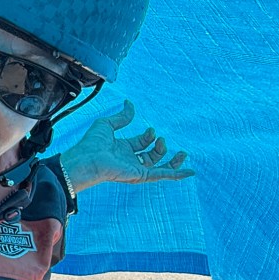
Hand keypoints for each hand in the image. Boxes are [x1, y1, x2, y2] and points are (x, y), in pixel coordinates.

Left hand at [59, 100, 194, 191]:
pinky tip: (191, 172)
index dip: (148, 136)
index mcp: (122, 149)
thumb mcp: (107, 124)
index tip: (150, 130)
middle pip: (151, 155)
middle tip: (160, 138)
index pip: (141, 143)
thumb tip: (129, 103)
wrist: (88, 158)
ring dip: (171, 158)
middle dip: (160, 146)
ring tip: (181, 152)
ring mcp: (135, 169)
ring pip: (159, 166)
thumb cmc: (92, 143)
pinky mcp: (140, 176)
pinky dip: (177, 174)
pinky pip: (162, 175)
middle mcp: (129, 160)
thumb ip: (122, 117)